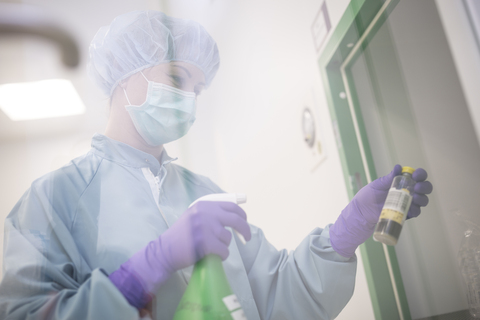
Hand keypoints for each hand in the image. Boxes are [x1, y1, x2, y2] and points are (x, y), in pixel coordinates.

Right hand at [109, 201, 250, 307]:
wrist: (164, 250)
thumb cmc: (181, 235)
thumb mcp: (194, 216)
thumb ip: (211, 213)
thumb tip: (235, 216)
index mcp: (204, 205)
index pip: (231, 206)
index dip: (241, 215)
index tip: (245, 222)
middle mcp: (205, 213)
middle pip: (235, 220)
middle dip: (245, 229)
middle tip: (247, 238)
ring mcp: (205, 228)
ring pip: (228, 238)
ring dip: (224, 245)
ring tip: (212, 248)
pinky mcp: (205, 243)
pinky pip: (224, 251)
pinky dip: (222, 255)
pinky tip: (213, 256)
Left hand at [330, 165, 432, 257]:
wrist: (361, 212)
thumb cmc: (367, 196)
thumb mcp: (377, 185)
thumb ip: (388, 178)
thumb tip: (398, 167)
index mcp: (400, 182)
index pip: (416, 176)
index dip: (420, 174)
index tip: (416, 175)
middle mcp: (407, 192)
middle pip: (424, 187)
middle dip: (424, 186)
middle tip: (417, 187)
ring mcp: (406, 203)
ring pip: (422, 200)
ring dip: (422, 198)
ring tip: (415, 197)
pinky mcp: (404, 214)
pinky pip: (415, 212)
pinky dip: (416, 210)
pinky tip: (412, 208)